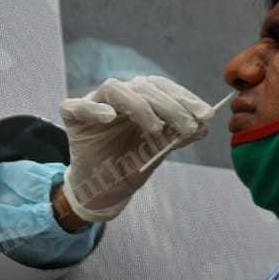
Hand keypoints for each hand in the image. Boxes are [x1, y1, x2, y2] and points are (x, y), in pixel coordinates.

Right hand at [59, 76, 211, 221]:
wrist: (102, 192)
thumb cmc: (129, 167)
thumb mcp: (158, 152)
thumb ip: (177, 136)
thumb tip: (204, 124)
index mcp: (140, 99)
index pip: (163, 88)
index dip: (184, 97)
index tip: (206, 114)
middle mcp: (119, 97)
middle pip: (143, 88)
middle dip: (170, 106)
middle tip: (189, 126)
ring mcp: (95, 104)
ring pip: (115, 90)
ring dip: (140, 106)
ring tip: (156, 129)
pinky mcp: (73, 117)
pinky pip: (78, 106)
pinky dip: (94, 109)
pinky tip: (109, 117)